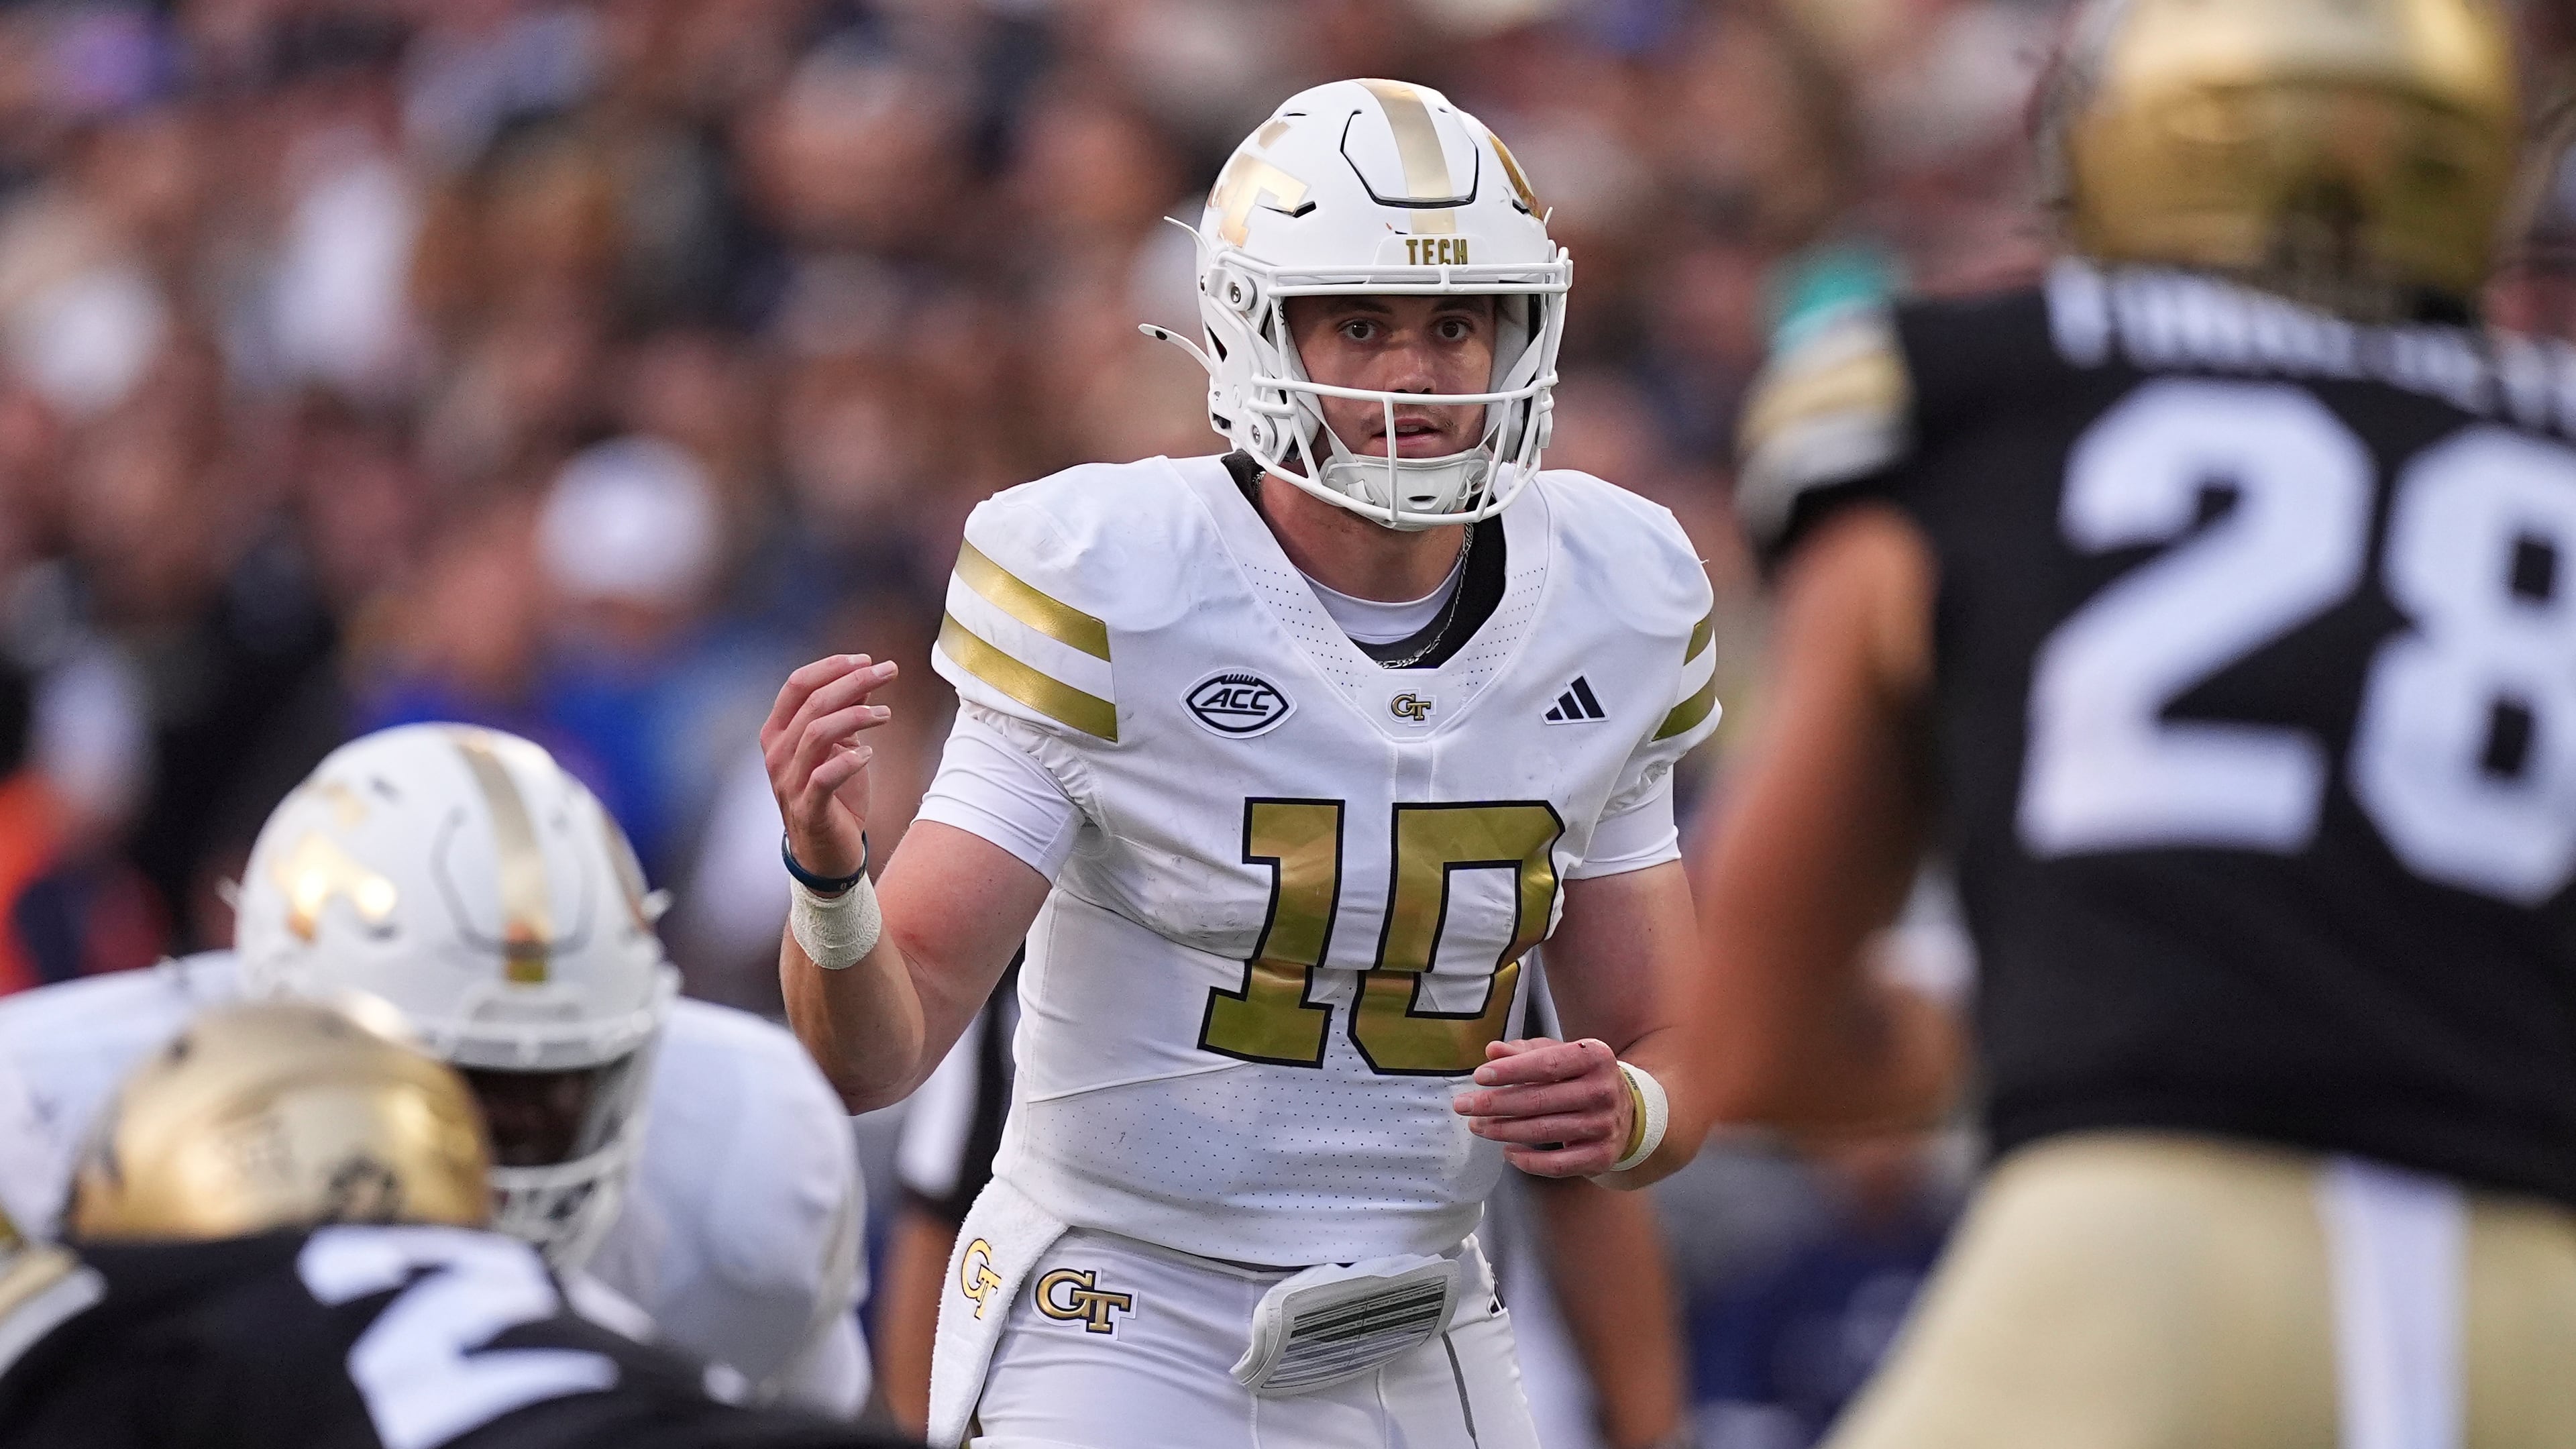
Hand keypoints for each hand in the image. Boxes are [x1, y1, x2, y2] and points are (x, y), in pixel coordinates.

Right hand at [762, 653, 898, 880]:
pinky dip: (848, 761)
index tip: (866, 659)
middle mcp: (777, 752)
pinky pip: (824, 777)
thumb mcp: (839, 748)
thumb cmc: (832, 795)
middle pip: (812, 703)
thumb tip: (863, 680)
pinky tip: (869, 753)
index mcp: (779, 732)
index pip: (797, 685)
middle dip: (853, 681)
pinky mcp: (808, 807)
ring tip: (887, 715)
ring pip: (816, 733)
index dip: (831, 667)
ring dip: (856, 716)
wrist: (825, 852)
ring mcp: (788, 781)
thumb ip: (845, 714)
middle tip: (889, 671)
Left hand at [1451, 1037, 1633, 1177]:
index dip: (1511, 1070)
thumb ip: (1526, 1051)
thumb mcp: (1560, 1056)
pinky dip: (1528, 1161)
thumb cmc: (1581, 1078)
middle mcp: (1604, 1091)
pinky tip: (1507, 1152)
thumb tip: (1492, 1050)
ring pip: (1544, 1131)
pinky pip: (1557, 1164)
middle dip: (1495, 1104)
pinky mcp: (1601, 1156)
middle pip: (1539, 1100)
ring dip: (1503, 1130)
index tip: (1479, 1076)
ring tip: (1477, 1126)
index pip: (1547, 1063)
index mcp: (1595, 1057)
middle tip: (1463, 1105)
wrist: (1629, 1112)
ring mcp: (1605, 1126)